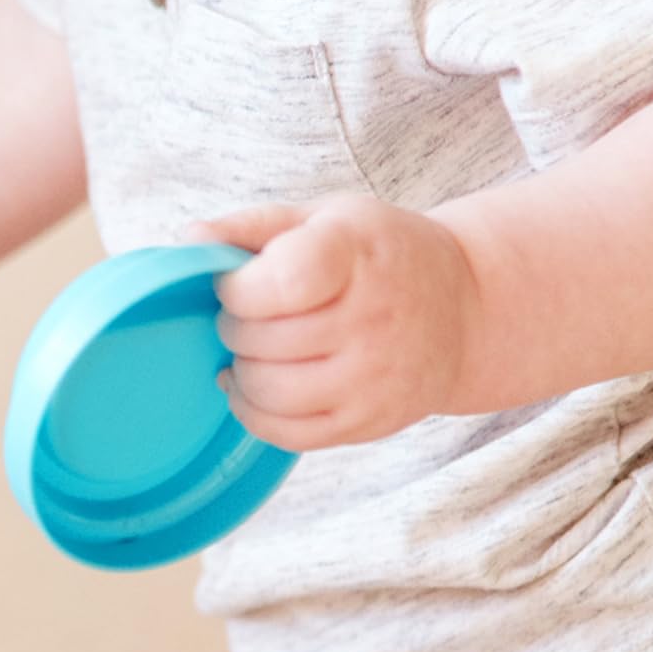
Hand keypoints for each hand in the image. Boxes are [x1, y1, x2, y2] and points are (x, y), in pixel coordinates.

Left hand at [199, 198, 484, 450]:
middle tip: (246, 314)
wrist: (464, 308)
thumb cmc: (380, 256)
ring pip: (266, 390)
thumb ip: (255, 227)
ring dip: (241, 370)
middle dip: (235, 326)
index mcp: (360, 255)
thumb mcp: (329, 219)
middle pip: (261, 340)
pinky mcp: (365, 422)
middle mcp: (373, 318)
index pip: (280, 281)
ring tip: (252, 348)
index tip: (236, 283)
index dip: (238, 287)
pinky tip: (254, 384)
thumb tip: (188, 240)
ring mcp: (372, 377)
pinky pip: (282, 432)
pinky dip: (252, 411)